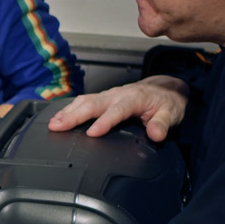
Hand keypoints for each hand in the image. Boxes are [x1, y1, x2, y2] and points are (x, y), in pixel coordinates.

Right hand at [47, 75, 188, 140]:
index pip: (117, 111)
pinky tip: (59, 117)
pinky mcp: (103, 98)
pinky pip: (84, 101)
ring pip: (84, 101)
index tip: (93, 133)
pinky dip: (69, 108)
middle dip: (73, 116)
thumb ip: (162, 124)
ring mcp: (109, 95)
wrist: (165, 89)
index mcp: (134, 99)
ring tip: (52, 124)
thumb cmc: (166, 102)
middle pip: (92, 104)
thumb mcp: (172, 113)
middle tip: (57, 127)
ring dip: (67, 112)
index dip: (104, 121)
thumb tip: (156, 134)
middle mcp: (118, 95)